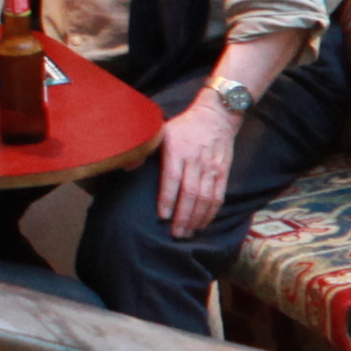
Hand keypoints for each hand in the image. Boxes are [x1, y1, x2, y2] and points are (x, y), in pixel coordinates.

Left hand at [153, 94, 240, 235]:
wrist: (216, 115)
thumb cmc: (184, 126)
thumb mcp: (161, 130)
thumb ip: (145, 149)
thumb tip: (126, 167)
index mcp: (178, 150)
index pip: (173, 178)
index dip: (168, 199)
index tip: (162, 217)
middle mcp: (196, 160)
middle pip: (191, 193)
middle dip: (183, 216)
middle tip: (175, 234)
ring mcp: (211, 167)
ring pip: (205, 198)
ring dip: (196, 218)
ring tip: (187, 233)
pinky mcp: (223, 172)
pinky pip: (218, 196)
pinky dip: (210, 212)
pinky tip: (203, 224)